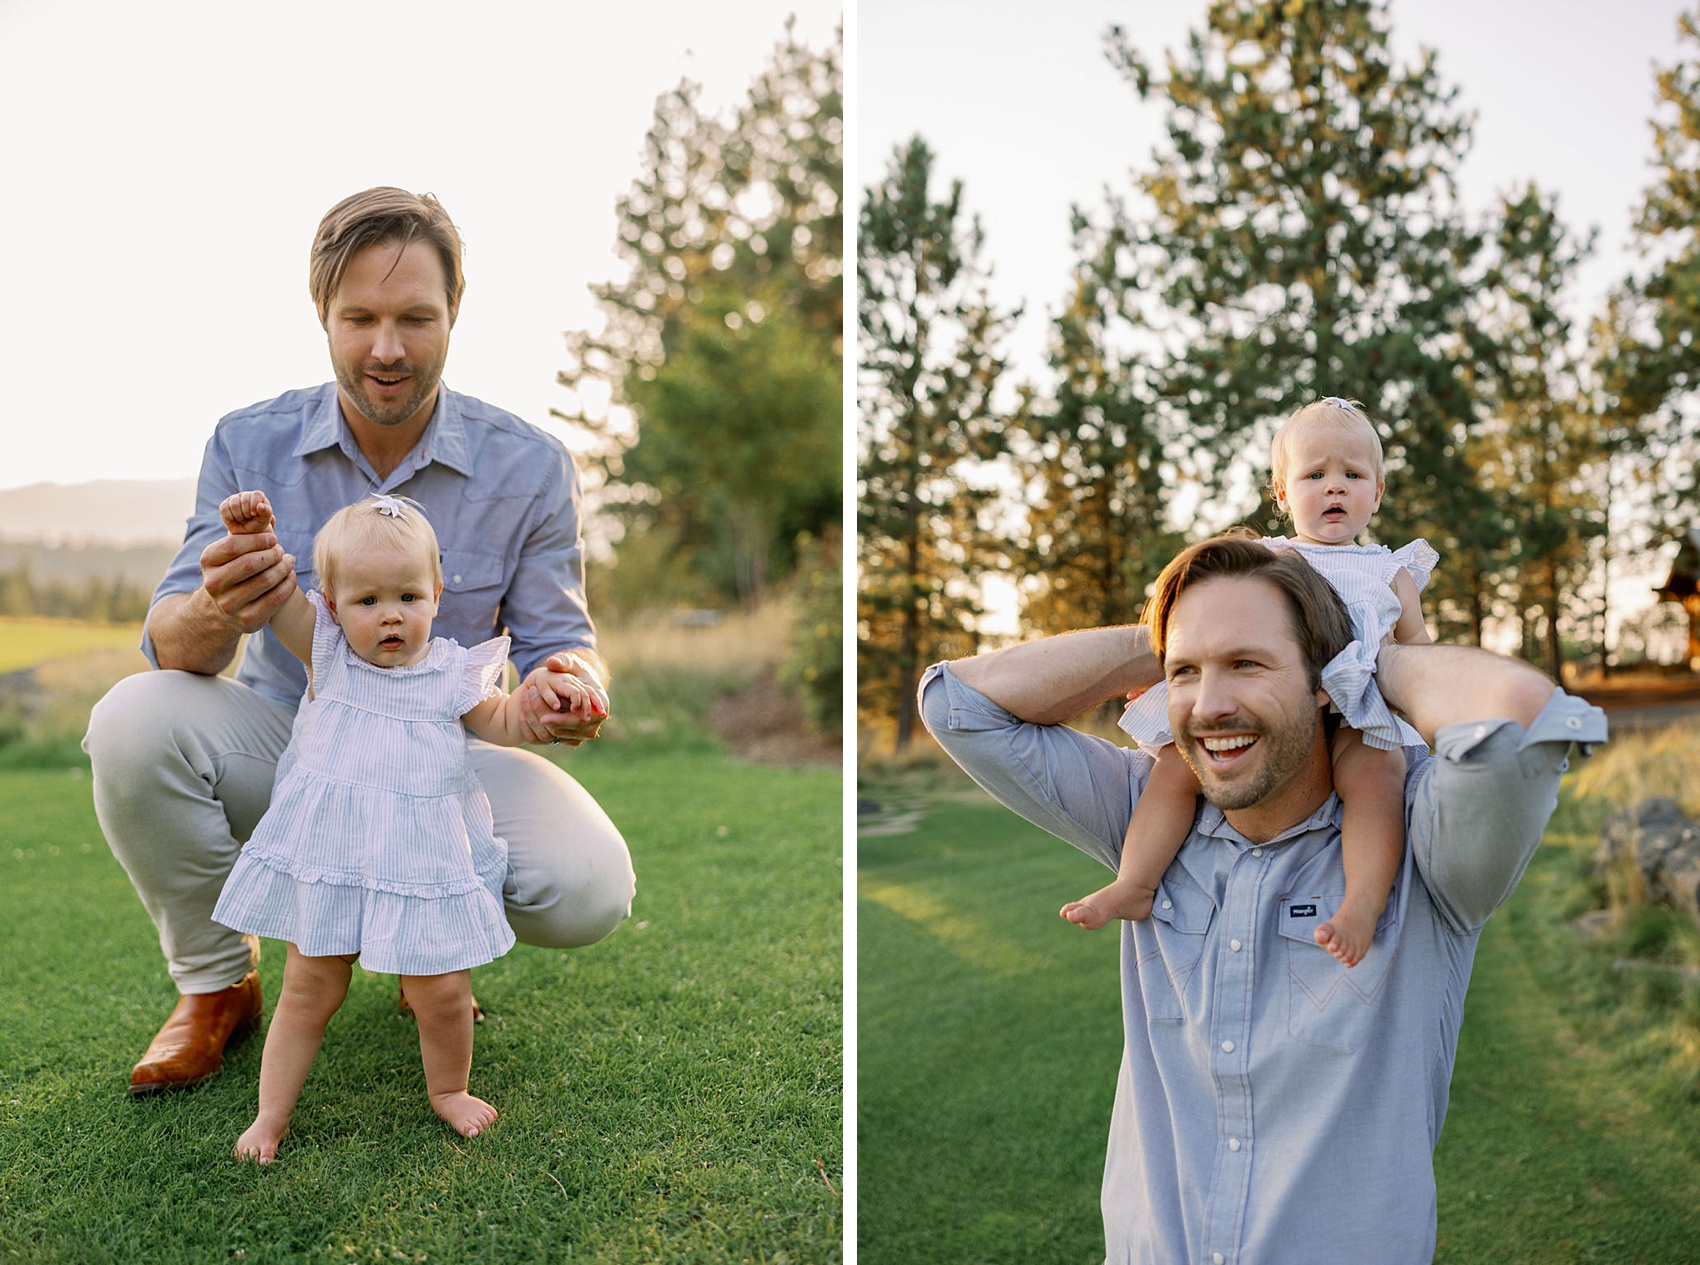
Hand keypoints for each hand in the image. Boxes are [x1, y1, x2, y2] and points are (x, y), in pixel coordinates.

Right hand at [201, 491, 296, 634]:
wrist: (223, 609)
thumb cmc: (234, 569)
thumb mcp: (232, 551)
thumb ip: (246, 531)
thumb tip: (266, 506)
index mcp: (207, 562)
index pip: (233, 544)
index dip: (257, 539)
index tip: (273, 537)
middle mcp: (213, 584)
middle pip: (251, 563)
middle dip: (273, 554)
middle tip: (282, 550)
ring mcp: (229, 605)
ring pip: (266, 581)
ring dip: (284, 568)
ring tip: (289, 561)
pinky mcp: (247, 621)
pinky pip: (275, 599)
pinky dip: (288, 584)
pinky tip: (290, 576)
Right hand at [220, 491, 275, 535]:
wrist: (245, 533)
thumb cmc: (257, 525)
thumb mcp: (264, 520)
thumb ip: (266, 512)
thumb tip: (261, 506)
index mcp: (257, 496)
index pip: (256, 494)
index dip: (255, 505)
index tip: (255, 514)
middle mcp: (245, 495)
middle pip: (244, 500)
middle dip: (247, 513)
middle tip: (249, 519)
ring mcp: (234, 499)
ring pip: (234, 504)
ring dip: (239, 516)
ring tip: (243, 520)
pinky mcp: (224, 505)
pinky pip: (224, 509)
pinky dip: (230, 517)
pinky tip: (235, 520)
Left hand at [521, 652, 609, 745]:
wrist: (580, 683)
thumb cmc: (577, 672)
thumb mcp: (572, 663)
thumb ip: (563, 661)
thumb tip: (552, 663)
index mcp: (601, 705)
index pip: (580, 719)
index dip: (561, 720)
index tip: (542, 718)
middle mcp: (595, 722)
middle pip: (569, 731)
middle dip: (549, 723)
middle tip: (531, 716)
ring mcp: (585, 732)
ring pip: (561, 737)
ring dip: (543, 727)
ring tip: (528, 713)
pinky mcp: (575, 738)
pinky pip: (557, 740)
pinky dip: (543, 731)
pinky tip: (530, 719)